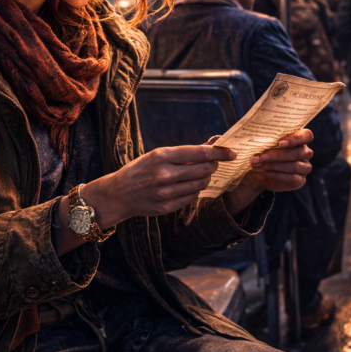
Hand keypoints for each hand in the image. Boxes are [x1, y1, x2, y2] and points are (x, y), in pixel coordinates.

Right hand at [85, 145, 235, 226]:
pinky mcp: (167, 207)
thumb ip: (185, 152)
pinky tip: (186, 186)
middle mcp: (164, 174)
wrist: (119, 194)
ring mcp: (165, 192)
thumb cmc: (140, 170)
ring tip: (197, 175)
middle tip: (212, 164)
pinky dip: (194, 190)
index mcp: (161, 156)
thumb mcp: (157, 155)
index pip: (198, 153)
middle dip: (213, 166)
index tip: (231, 153)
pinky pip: (192, 197)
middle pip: (204, 169)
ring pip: (200, 184)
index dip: (219, 153)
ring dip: (204, 179)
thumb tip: (213, 144)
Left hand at [236, 127, 314, 193]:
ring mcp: (305, 167)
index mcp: (300, 139)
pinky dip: (276, 175)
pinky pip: (292, 178)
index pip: (306, 135)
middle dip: (277, 155)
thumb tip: (258, 142)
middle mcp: (306, 153)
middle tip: (262, 157)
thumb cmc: (265, 152)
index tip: (280, 143)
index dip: (295, 139)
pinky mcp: (300, 180)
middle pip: (298, 153)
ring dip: (274, 166)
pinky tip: (264, 172)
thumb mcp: (266, 144)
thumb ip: (267, 141)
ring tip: (259, 165)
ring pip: (294, 166)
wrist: (261, 170)